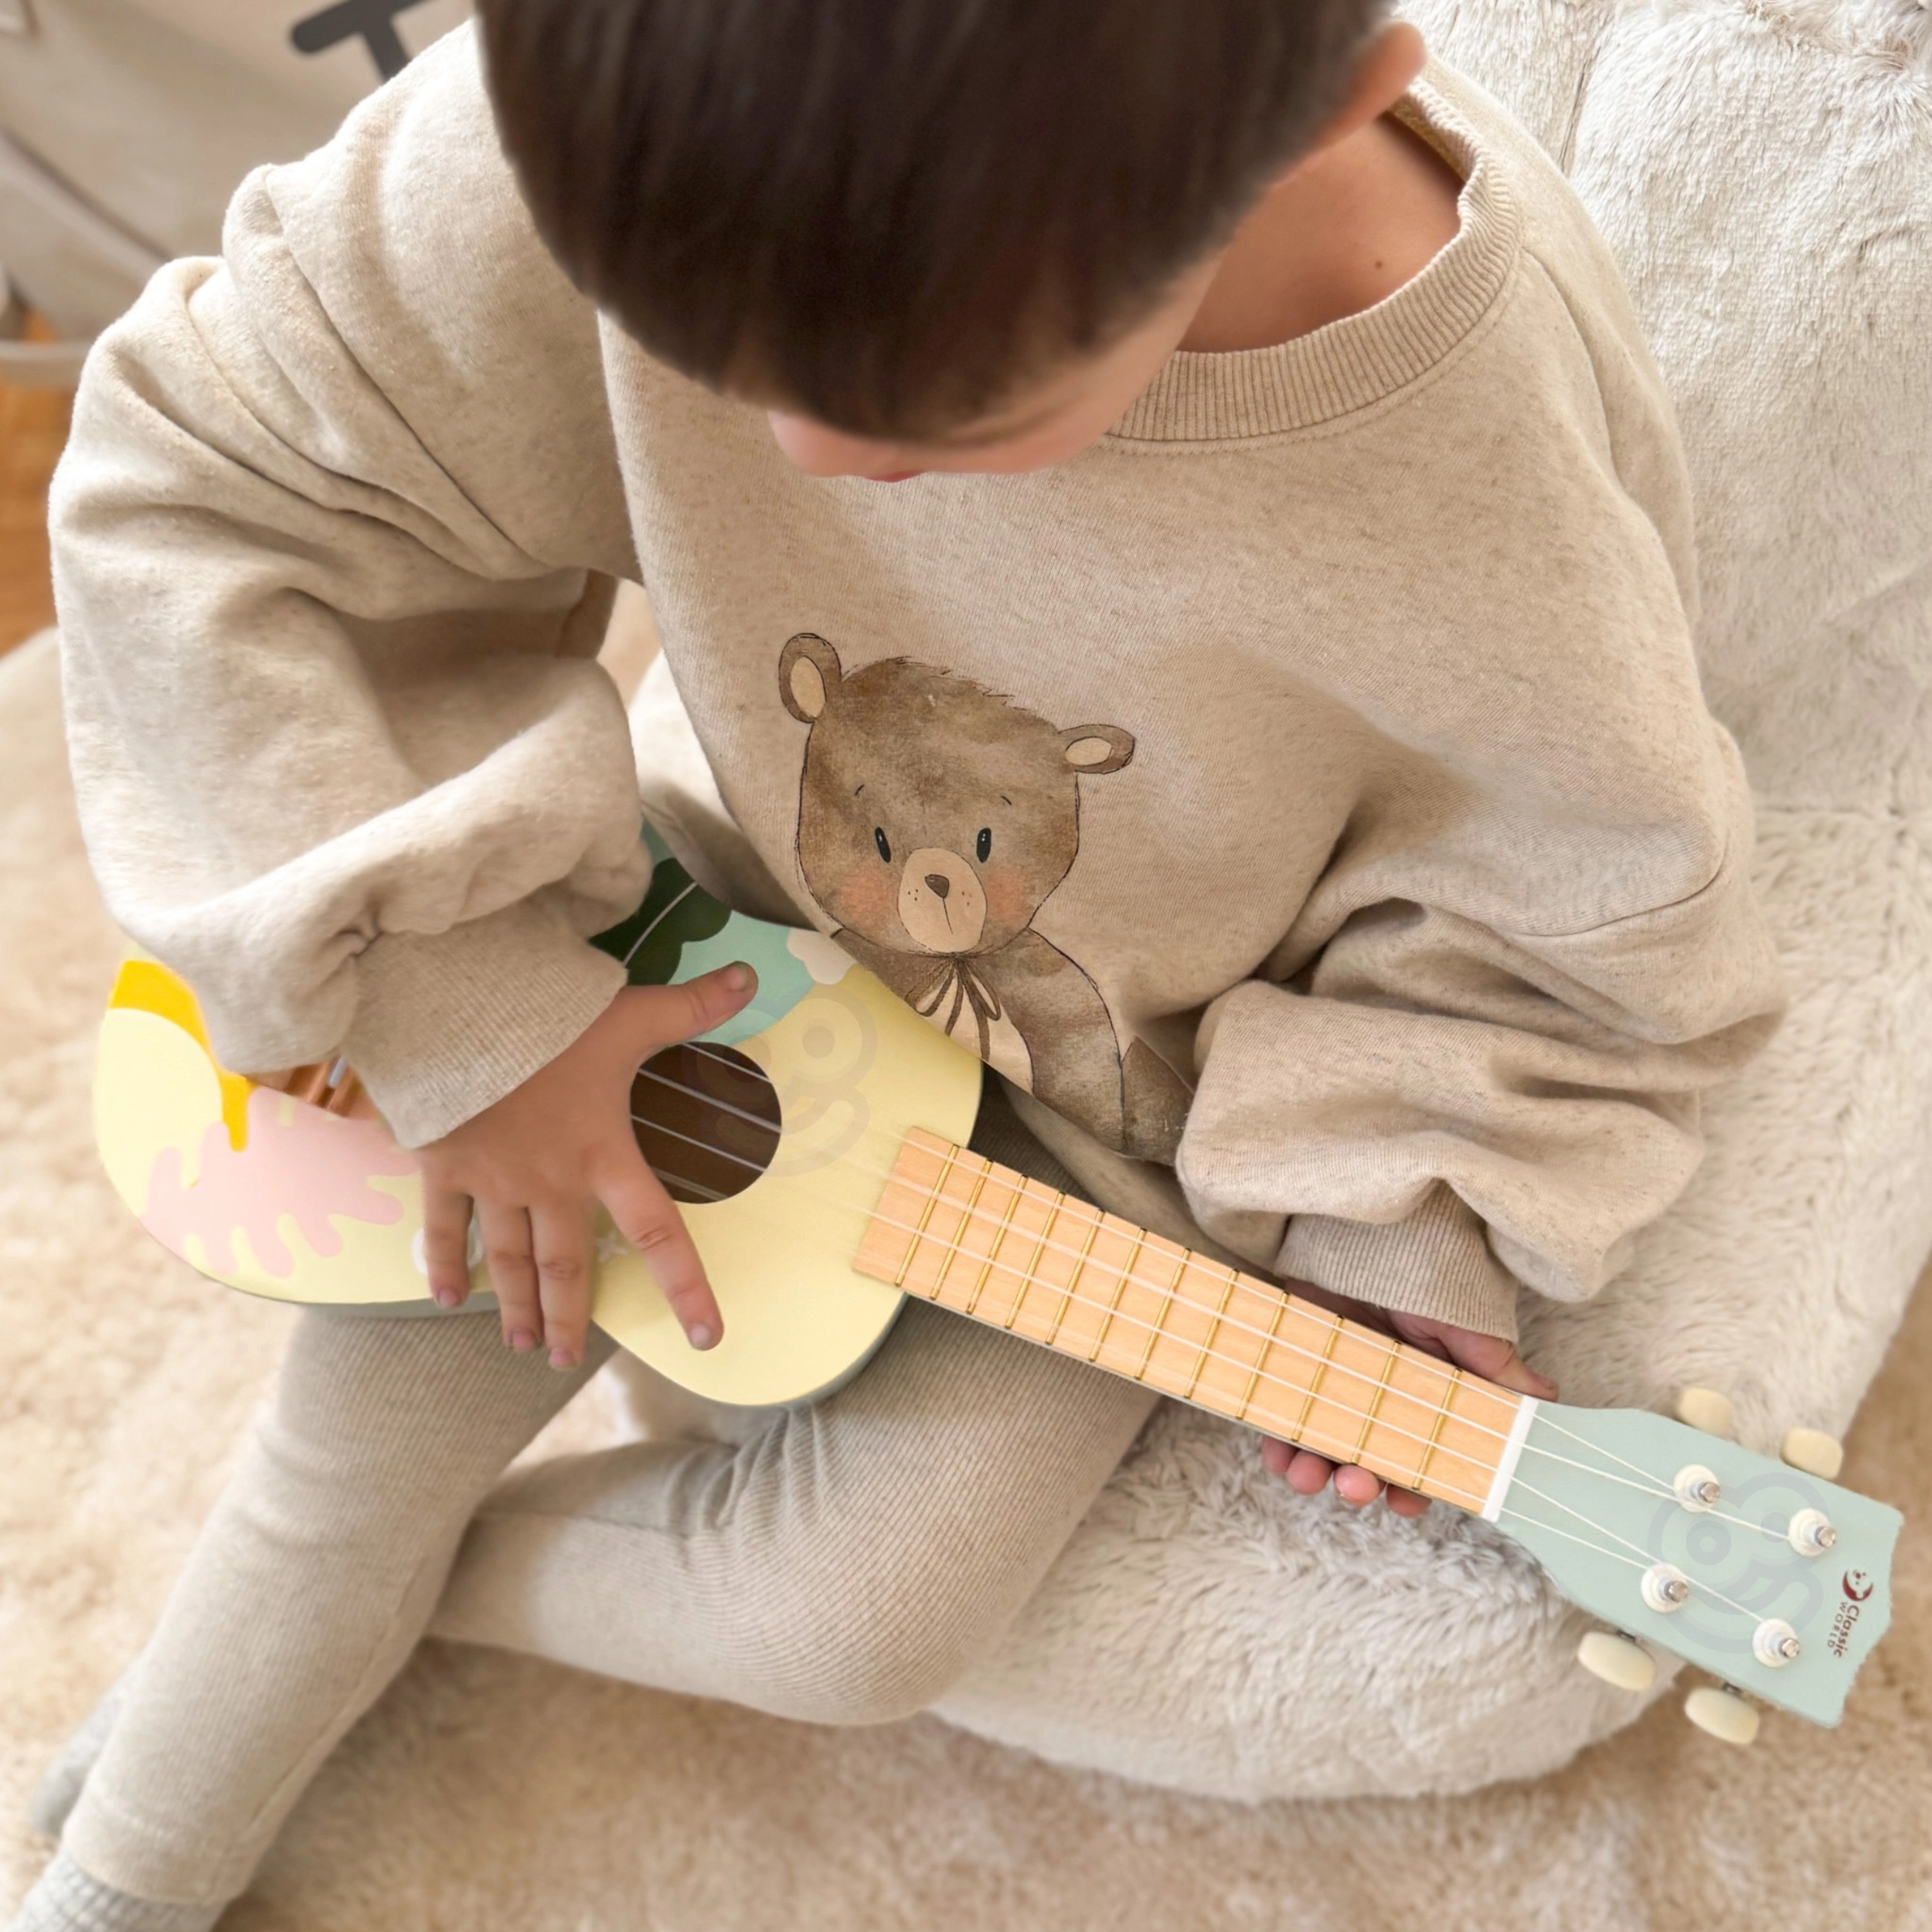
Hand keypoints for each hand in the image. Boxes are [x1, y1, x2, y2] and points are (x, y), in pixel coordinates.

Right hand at [418, 963, 756, 1369]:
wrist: (454, 1012)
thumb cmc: (546, 1017)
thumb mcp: (628, 1012)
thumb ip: (690, 1006)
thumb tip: (747, 976)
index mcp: (602, 1155)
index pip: (657, 1232)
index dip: (685, 1285)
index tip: (705, 1337)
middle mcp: (550, 1182)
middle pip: (566, 1265)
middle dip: (570, 1315)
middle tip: (566, 1360)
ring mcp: (493, 1180)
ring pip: (508, 1258)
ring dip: (516, 1304)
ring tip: (522, 1343)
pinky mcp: (443, 1165)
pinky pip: (442, 1227)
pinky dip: (442, 1264)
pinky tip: (445, 1299)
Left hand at [1260, 1289, 1556, 1517]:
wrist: (1362, 1234)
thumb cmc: (1421, 1278)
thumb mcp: (1465, 1327)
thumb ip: (1498, 1369)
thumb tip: (1549, 1402)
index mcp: (1424, 1402)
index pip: (1420, 1460)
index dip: (1414, 1489)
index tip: (1406, 1503)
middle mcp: (1379, 1402)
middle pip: (1368, 1461)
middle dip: (1361, 1485)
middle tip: (1355, 1487)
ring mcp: (1336, 1387)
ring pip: (1322, 1448)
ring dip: (1316, 1473)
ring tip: (1308, 1478)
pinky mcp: (1299, 1370)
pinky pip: (1285, 1417)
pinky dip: (1280, 1442)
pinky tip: (1280, 1455)